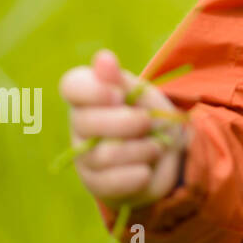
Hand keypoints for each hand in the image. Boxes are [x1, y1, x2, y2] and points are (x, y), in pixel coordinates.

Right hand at [58, 49, 188, 209]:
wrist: (170, 159)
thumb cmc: (153, 119)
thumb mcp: (145, 97)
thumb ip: (121, 81)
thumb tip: (103, 58)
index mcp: (91, 97)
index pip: (72, 85)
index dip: (94, 90)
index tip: (118, 95)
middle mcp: (80, 125)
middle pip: (87, 122)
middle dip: (129, 122)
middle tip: (148, 123)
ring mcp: (84, 156)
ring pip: (104, 154)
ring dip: (142, 150)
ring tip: (154, 148)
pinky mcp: (95, 184)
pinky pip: (110, 182)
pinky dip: (137, 175)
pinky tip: (145, 171)